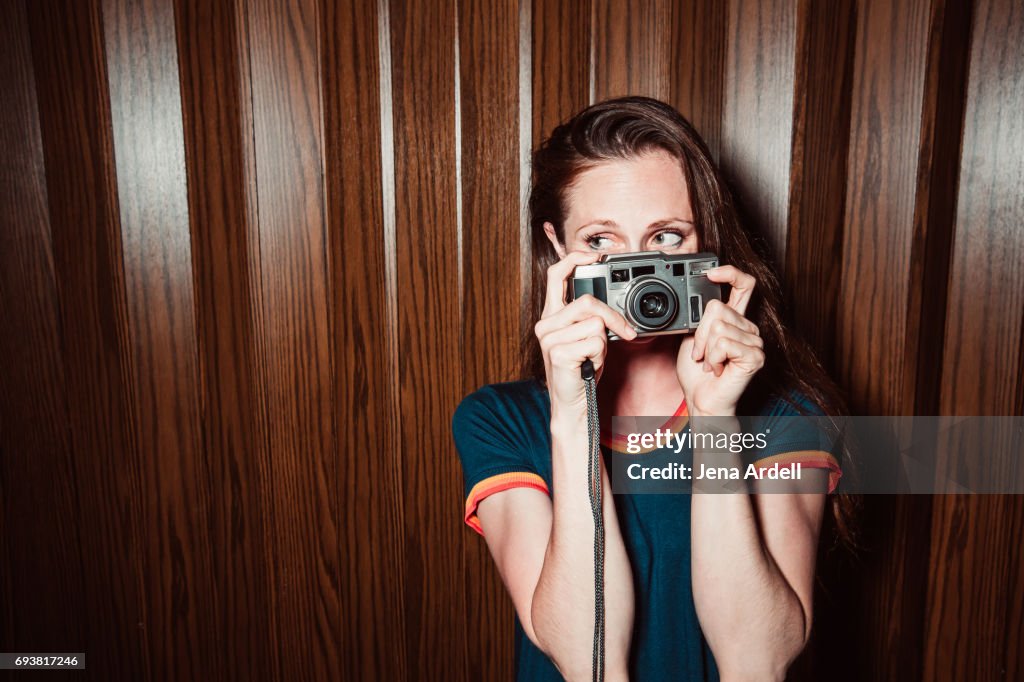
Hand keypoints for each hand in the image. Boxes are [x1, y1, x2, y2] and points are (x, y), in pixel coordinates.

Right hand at [535, 251, 636, 415]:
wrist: (572, 403)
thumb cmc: (581, 370)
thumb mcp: (586, 337)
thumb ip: (591, 316)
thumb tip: (612, 303)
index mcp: (552, 314)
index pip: (556, 275)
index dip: (575, 259)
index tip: (596, 256)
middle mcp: (546, 323)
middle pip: (587, 301)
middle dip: (613, 316)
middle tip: (626, 331)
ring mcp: (549, 338)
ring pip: (594, 323)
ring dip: (605, 341)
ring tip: (595, 355)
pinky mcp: (558, 353)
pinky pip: (594, 342)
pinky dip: (600, 355)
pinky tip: (589, 365)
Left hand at [677, 266, 763, 415]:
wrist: (702, 400)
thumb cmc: (697, 373)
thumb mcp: (693, 337)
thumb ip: (701, 317)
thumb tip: (702, 299)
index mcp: (735, 319)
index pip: (743, 285)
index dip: (730, 273)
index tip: (711, 272)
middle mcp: (748, 327)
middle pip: (718, 308)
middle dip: (700, 333)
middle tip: (701, 354)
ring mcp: (754, 341)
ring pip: (718, 327)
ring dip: (705, 348)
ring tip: (710, 363)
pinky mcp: (755, 355)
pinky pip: (724, 343)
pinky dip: (713, 357)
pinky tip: (718, 369)